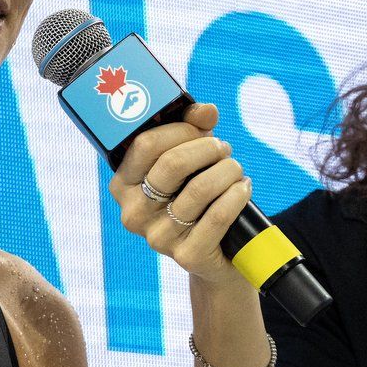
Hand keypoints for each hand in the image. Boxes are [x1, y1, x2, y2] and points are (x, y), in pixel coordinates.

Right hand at [108, 102, 253, 286]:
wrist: (215, 256)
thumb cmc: (193, 198)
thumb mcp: (187, 163)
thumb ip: (191, 131)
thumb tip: (206, 110)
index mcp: (123, 184)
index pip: (145, 145)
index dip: (179, 131)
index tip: (202, 130)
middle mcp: (133, 212)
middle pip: (172, 165)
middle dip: (206, 149)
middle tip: (223, 148)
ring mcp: (157, 237)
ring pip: (199, 189)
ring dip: (226, 171)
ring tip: (235, 168)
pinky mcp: (186, 255)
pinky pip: (217, 217)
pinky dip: (236, 196)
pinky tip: (243, 187)